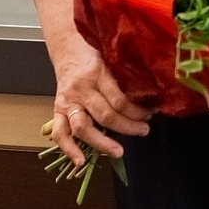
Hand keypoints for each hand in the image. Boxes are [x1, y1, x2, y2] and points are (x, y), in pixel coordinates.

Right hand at [46, 34, 151, 166]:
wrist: (66, 47)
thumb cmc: (94, 53)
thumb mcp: (111, 57)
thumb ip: (125, 76)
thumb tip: (150, 96)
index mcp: (97, 73)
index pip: (119, 99)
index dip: (137, 111)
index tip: (151, 113)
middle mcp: (81, 89)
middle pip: (105, 115)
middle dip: (127, 127)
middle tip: (143, 130)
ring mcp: (68, 101)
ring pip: (83, 127)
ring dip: (102, 142)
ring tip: (118, 152)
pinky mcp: (57, 110)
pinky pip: (60, 133)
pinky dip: (69, 149)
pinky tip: (81, 161)